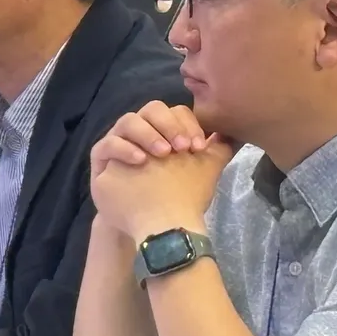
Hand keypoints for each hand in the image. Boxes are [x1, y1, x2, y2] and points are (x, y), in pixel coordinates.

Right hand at [88, 102, 235, 242]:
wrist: (155, 226)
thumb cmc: (179, 197)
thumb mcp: (205, 171)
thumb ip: (219, 149)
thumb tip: (235, 130)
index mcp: (166, 132)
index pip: (175, 112)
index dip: (187, 124)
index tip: (196, 147)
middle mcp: (143, 133)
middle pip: (151, 109)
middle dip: (168, 125)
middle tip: (180, 148)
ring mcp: (120, 143)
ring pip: (128, 121)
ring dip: (147, 134)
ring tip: (162, 155)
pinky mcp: (102, 158)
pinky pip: (107, 143)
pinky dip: (124, 148)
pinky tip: (140, 161)